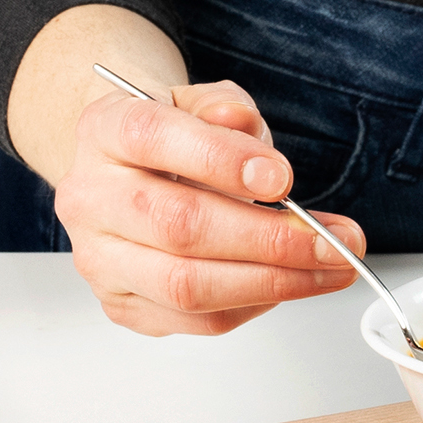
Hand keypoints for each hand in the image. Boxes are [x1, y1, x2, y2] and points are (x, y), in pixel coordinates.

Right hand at [4, 4, 364, 336]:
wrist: (129, 172)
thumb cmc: (172, 139)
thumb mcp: (200, 103)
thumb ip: (225, 109)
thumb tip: (241, 126)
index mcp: (104, 131)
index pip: (152, 138)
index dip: (221, 160)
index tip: (283, 180)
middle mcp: (90, 197)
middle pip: (179, 227)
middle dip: (270, 240)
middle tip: (332, 241)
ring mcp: (100, 259)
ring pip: (188, 286)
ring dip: (274, 282)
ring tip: (328, 267)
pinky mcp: (123, 305)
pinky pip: (198, 320)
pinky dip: (256, 304)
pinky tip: (289, 282)